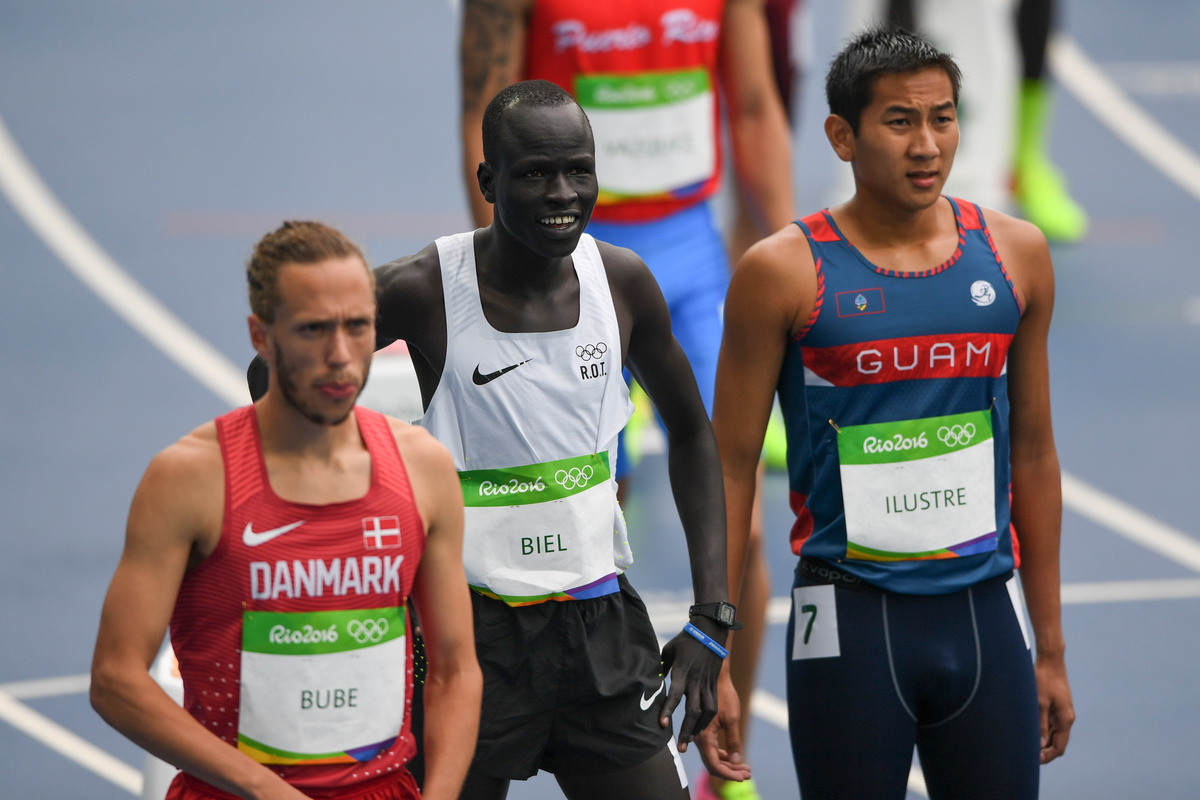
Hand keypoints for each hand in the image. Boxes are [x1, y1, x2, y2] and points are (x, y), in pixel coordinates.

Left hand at [658, 620, 726, 746]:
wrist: (710, 631)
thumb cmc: (685, 640)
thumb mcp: (669, 651)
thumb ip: (661, 668)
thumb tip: (652, 682)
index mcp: (683, 672)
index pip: (675, 695)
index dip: (668, 710)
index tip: (662, 725)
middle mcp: (696, 681)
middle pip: (692, 710)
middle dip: (686, 729)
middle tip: (680, 747)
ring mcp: (707, 684)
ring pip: (706, 712)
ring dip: (698, 728)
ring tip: (690, 742)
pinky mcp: (714, 685)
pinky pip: (713, 706)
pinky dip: (707, 720)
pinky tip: (701, 729)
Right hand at [694, 668, 751, 781]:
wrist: (714, 676)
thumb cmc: (723, 695)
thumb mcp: (732, 718)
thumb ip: (733, 740)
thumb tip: (736, 760)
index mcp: (704, 736)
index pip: (714, 765)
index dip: (729, 774)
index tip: (743, 777)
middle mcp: (698, 738)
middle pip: (713, 764)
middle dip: (730, 771)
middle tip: (748, 773)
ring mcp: (700, 734)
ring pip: (712, 757)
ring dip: (728, 764)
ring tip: (746, 767)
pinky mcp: (704, 729)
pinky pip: (711, 748)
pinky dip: (723, 754)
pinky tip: (734, 756)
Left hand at [1035, 652, 1073, 762]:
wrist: (1050, 660)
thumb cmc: (1044, 679)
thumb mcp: (1039, 702)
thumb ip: (1040, 724)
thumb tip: (1040, 745)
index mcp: (1065, 719)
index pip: (1059, 746)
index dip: (1048, 756)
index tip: (1034, 761)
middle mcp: (1066, 718)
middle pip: (1057, 742)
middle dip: (1045, 751)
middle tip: (1028, 756)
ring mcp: (1062, 712)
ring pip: (1054, 734)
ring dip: (1043, 742)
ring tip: (1027, 746)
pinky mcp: (1057, 706)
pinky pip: (1051, 724)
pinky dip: (1043, 731)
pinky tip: (1030, 733)